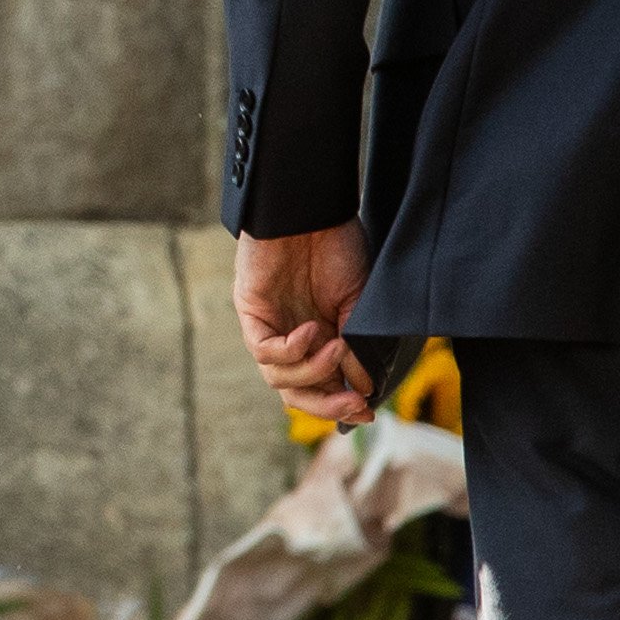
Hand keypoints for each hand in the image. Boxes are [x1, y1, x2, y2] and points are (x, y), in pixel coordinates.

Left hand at [234, 221, 376, 424]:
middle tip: (353, 405)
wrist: (313, 209)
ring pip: (277, 378)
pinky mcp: (251, 313)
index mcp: (322, 337)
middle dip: (324, 404)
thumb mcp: (360, 301)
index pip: (323, 384)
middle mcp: (293, 337)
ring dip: (311, 372)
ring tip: (336, 350)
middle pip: (296, 392)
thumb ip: (359, 345)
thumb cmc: (339, 245)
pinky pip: (263, 350)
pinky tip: (311, 332)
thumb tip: (364, 386)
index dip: (342, 403)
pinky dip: (289, 350)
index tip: (368, 410)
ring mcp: (271, 326)